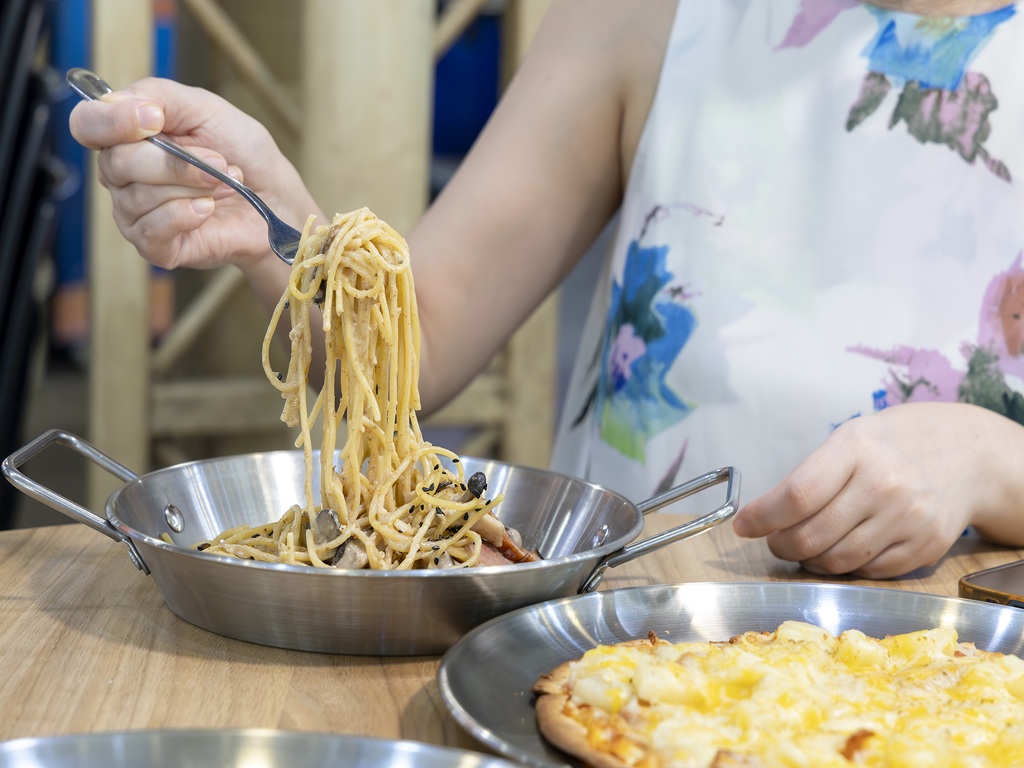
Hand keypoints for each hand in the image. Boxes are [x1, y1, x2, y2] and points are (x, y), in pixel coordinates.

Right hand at [69, 77, 316, 271]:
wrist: (275, 198)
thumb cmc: (241, 152)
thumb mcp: (206, 109)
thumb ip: (160, 96)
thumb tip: (123, 104)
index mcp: (127, 134)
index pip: (86, 124)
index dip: (111, 121)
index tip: (153, 119)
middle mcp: (122, 174)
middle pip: (116, 163)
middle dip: (177, 161)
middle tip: (219, 163)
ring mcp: (134, 212)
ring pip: (139, 197)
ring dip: (194, 187)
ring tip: (224, 185)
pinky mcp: (154, 246)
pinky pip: (152, 230)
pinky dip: (187, 215)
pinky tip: (208, 210)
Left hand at [732, 402, 1023, 578]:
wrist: (964, 454)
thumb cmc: (891, 445)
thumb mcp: (849, 438)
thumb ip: (810, 474)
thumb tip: (763, 515)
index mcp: (857, 449)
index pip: (798, 495)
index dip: (763, 517)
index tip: (743, 525)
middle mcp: (885, 485)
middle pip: (812, 536)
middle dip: (780, 545)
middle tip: (773, 541)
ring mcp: (908, 519)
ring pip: (837, 561)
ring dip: (808, 561)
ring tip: (802, 548)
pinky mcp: (924, 547)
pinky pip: (867, 572)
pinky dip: (843, 569)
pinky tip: (837, 552)